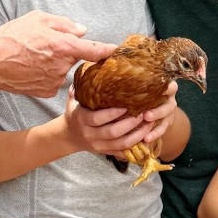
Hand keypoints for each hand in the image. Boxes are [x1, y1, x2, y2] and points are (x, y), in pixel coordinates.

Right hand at [0, 13, 112, 96]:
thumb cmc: (12, 36)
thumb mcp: (38, 19)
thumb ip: (64, 24)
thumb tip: (81, 31)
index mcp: (64, 45)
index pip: (95, 50)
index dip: (108, 50)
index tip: (117, 51)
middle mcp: (63, 65)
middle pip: (75, 58)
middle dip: (65, 52)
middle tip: (45, 46)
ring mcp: (55, 81)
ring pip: (62, 70)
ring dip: (54, 64)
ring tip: (34, 57)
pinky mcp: (46, 92)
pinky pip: (53, 81)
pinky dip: (46, 76)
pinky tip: (31, 70)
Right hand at [61, 82, 177, 158]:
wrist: (67, 136)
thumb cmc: (74, 113)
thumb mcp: (73, 99)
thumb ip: (80, 86)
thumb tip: (90, 65)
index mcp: (82, 120)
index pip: (98, 118)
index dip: (113, 113)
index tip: (126, 106)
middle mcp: (90, 134)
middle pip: (112, 132)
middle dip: (130, 124)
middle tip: (144, 113)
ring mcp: (98, 145)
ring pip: (121, 144)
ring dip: (137, 135)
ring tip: (150, 124)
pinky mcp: (105, 152)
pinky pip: (122, 151)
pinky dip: (136, 146)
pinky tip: (147, 137)